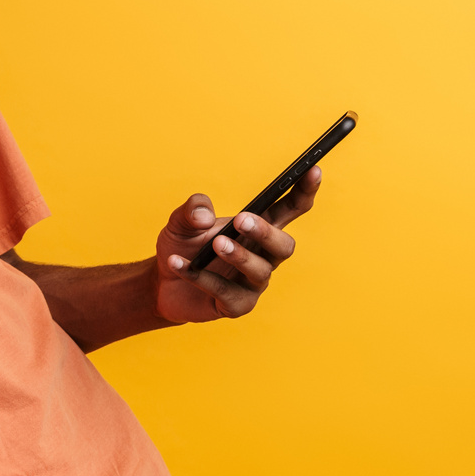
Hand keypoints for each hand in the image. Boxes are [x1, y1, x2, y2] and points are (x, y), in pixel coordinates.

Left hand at [150, 167, 322, 322]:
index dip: (304, 190)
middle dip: (266, 232)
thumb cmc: (183, 246)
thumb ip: (192, 209)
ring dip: (238, 255)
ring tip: (216, 243)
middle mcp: (262, 255)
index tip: (312, 170)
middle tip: (241, 219)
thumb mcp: (181, 221)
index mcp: (258, 227)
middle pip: (284, 245)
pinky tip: (177, 264)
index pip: (291, 208)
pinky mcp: (236, 305)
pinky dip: (201, 277)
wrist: (162, 281)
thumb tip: (205, 216)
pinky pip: (225, 292)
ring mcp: (252, 283)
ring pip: (260, 271)